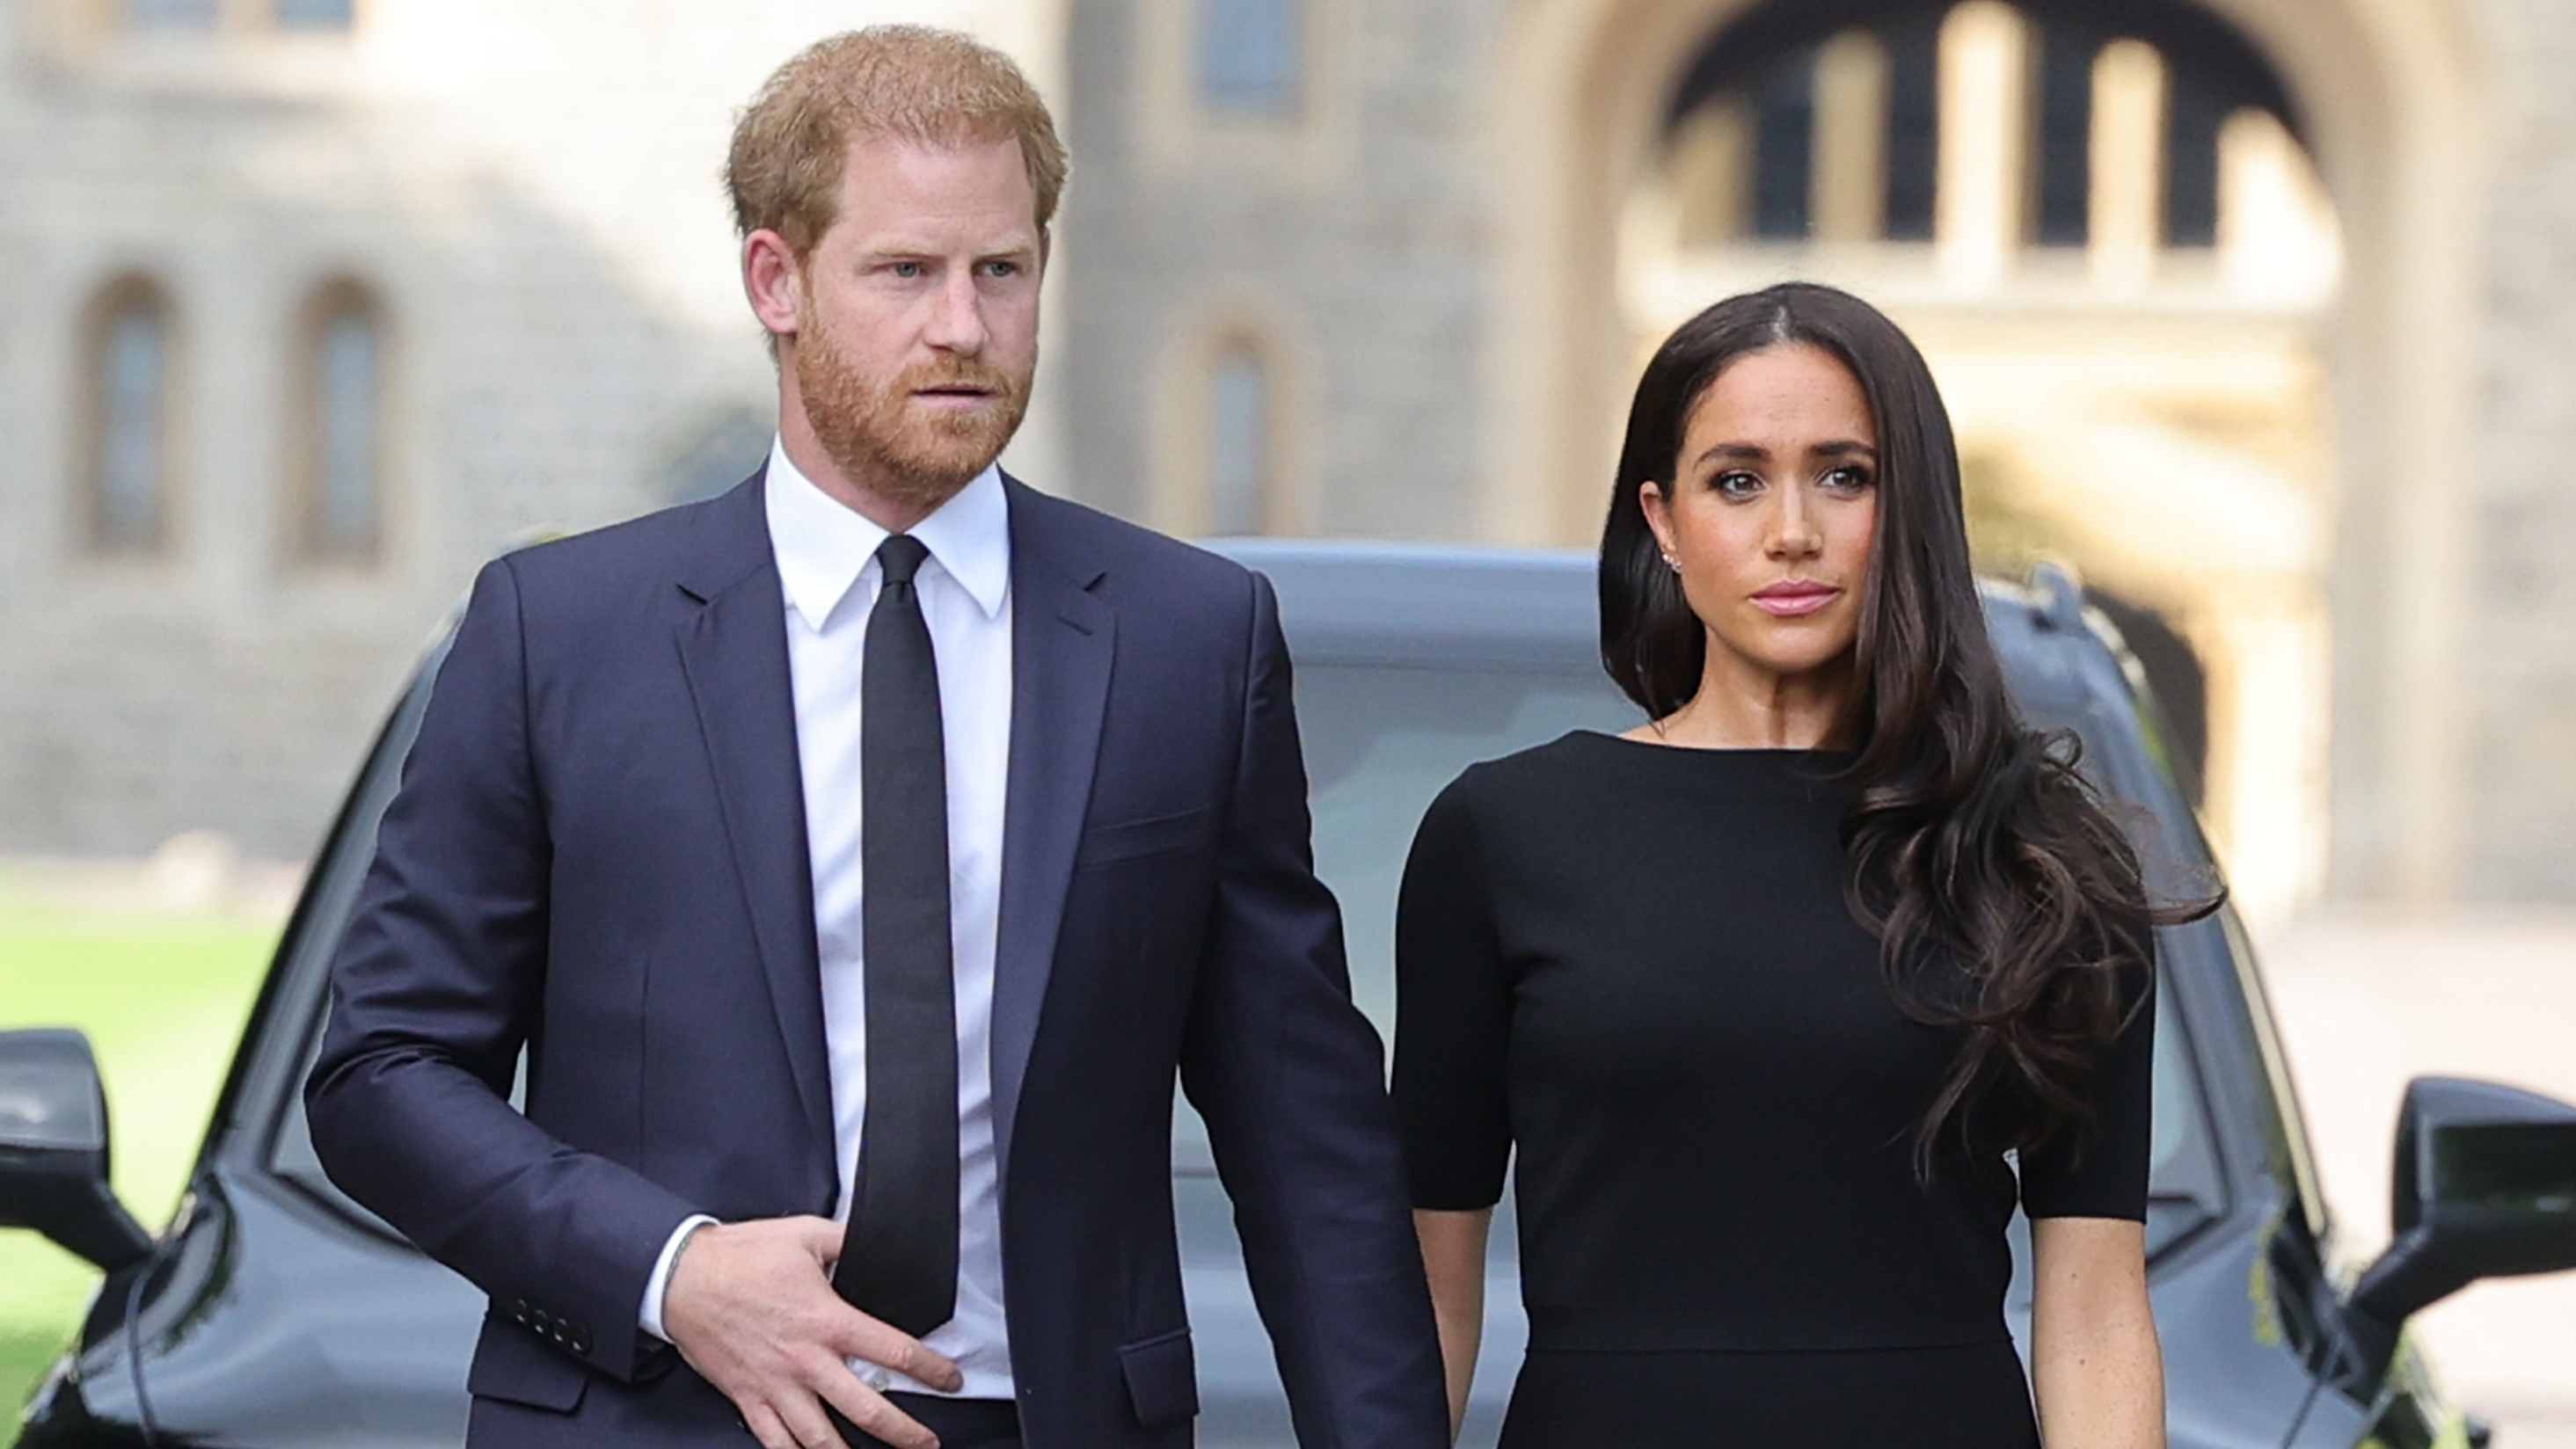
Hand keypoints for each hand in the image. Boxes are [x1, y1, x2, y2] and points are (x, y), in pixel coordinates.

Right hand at [661, 1215, 962, 1448]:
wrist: (680, 1278)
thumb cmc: (739, 1257)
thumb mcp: (805, 1234)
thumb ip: (848, 1241)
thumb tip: (877, 1240)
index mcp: (828, 1321)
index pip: (895, 1353)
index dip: (932, 1370)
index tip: (950, 1380)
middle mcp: (806, 1361)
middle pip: (867, 1411)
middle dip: (905, 1433)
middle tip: (927, 1443)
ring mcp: (776, 1385)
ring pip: (821, 1439)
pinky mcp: (748, 1398)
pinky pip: (775, 1441)